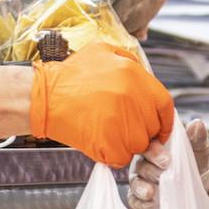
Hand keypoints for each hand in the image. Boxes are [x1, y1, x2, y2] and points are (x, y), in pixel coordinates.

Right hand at [30, 45, 174, 168]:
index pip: (165, 105)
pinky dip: (114, 155)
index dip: (164, 120)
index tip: (159, 128)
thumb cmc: (70, 75)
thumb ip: (129, 59)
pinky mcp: (108, 143)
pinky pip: (122, 157)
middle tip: (123, 128)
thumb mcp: (102, 51)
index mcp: (134, 76)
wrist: (43, 96)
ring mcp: (121, 123)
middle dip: (142, 131)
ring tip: (107, 132)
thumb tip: (146, 76)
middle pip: (152, 127)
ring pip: (139, 144)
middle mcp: (132, 99)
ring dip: (127, 143)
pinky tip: (100, 142)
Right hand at [127, 118, 208, 208]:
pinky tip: (150, 204)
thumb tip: (197, 124)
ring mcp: (141, 178)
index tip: (167, 159)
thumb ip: (197, 138)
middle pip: (140, 164)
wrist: (201, 183)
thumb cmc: (196, 161)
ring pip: (134, 181)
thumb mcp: (200, 149)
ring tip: (151, 192)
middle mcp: (145, 160)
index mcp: (156, 145)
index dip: (154, 151)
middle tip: (162, 174)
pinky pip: (133, 199)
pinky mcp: (140, 196)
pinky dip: (140, 202)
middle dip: (150, 170)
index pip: (147, 144)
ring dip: (141, 187)